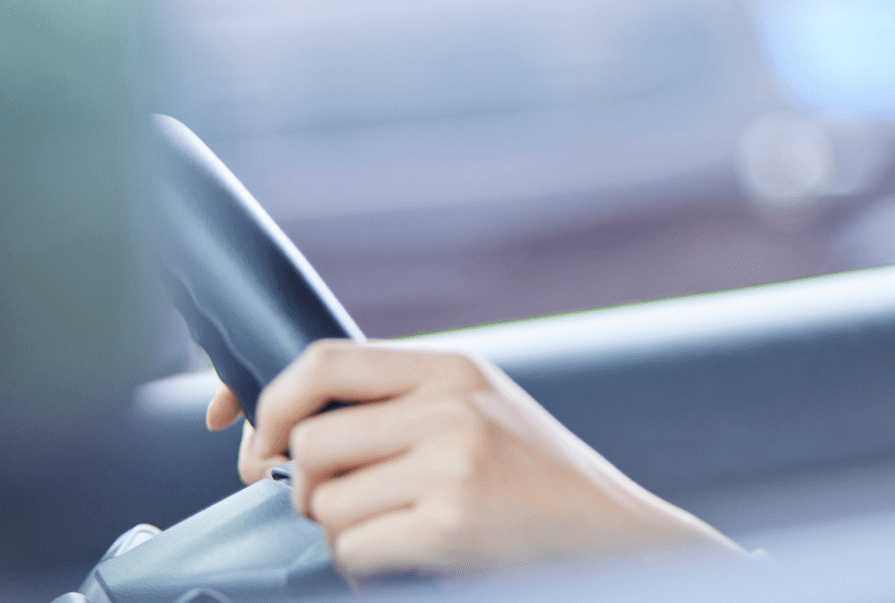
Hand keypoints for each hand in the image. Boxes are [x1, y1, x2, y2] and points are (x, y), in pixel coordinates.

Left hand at [204, 340, 743, 579]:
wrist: (615, 535)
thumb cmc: (538, 484)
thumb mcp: (480, 414)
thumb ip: (402, 408)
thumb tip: (286, 434)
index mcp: (454, 368)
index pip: (323, 360)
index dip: (265, 400)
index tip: (242, 439)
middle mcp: (452, 405)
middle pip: (310, 440)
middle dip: (304, 488)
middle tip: (339, 507)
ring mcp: (454, 462)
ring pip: (323, 502)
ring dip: (341, 534)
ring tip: (395, 536)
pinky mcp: (453, 522)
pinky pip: (352, 550)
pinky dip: (365, 570)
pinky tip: (406, 565)